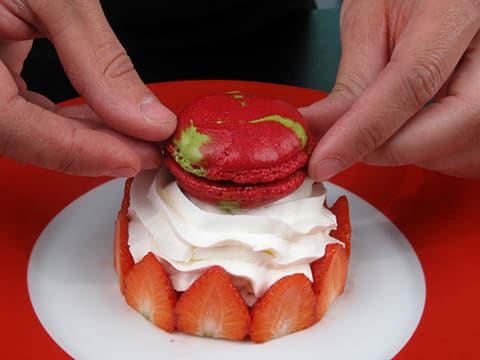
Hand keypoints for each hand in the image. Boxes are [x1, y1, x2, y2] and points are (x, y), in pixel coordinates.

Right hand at [0, 0, 175, 176]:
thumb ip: (97, 58)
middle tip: (147, 147)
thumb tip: (146, 116)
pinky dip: (66, 119)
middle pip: (25, 138)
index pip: (15, 128)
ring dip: (85, 137)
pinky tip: (104, 116)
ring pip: (27, 131)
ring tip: (136, 133)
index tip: (137, 156)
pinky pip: (23, 111)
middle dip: (93, 148)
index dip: (81, 152)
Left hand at [301, 0, 479, 179]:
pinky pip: (471, 150)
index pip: (414, 82)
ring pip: (466, 146)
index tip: (325, 159)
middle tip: (344, 149)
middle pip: (457, 121)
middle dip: (390, 148)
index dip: (365, 130)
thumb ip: (352, 82)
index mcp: (459, 7)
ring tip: (376, 131)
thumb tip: (322, 131)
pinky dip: (432, 153)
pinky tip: (407, 133)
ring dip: (412, 153)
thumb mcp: (368, 21)